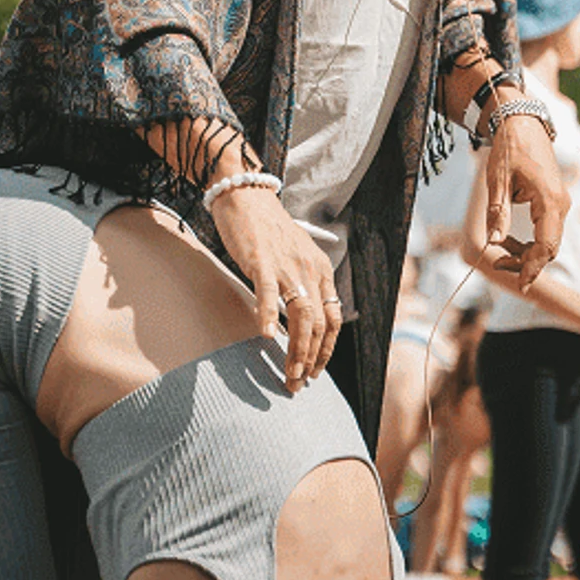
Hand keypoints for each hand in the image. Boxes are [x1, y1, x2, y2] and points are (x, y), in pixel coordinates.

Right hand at [209, 187, 341, 391]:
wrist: (247, 195)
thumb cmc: (267, 228)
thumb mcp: (297, 256)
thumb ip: (304, 283)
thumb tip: (303, 319)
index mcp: (320, 270)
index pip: (332, 319)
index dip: (326, 350)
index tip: (314, 372)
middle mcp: (309, 269)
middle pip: (319, 324)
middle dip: (311, 360)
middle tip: (299, 384)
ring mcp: (286, 265)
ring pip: (302, 315)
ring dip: (297, 350)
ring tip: (290, 374)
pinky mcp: (261, 260)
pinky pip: (268, 292)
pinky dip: (268, 316)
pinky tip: (265, 337)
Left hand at [483, 115, 568, 290]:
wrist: (522, 123)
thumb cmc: (509, 149)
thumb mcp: (498, 181)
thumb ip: (498, 213)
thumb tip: (493, 243)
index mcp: (549, 201)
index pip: (546, 246)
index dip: (532, 267)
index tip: (520, 285)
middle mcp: (560, 204)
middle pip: (549, 248)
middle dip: (526, 262)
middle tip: (497, 264)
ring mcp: (559, 202)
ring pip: (549, 240)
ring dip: (528, 252)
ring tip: (500, 250)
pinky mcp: (554, 201)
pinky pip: (547, 229)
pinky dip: (531, 240)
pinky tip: (509, 239)